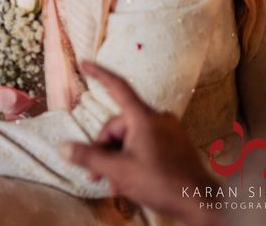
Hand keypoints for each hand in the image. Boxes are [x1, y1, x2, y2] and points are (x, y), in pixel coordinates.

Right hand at [60, 62, 221, 225]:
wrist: (202, 203)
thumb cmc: (162, 183)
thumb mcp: (118, 171)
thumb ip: (89, 157)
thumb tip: (63, 148)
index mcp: (144, 117)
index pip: (117, 87)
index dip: (99, 74)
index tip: (84, 63)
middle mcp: (158, 118)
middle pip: (119, 125)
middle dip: (105, 149)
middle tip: (97, 174)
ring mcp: (170, 131)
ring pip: (132, 138)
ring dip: (119, 158)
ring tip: (116, 183)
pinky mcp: (177, 144)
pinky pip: (147, 144)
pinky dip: (135, 158)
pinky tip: (131, 181)